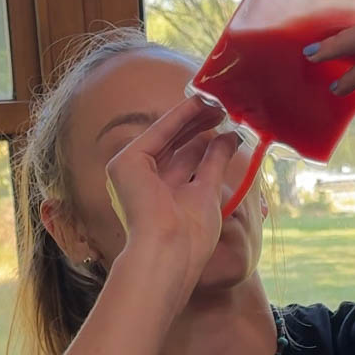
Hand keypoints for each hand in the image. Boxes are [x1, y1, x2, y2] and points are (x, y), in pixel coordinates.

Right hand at [105, 96, 239, 299]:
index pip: (183, 160)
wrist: (169, 252)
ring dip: (193, 116)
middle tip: (224, 108)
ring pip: (168, 136)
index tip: (225, 125)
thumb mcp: (208, 192)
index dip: (203, 141)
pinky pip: (159, 133)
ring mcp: (131, 172)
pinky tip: (201, 103)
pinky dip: (181, 117)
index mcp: (159, 197)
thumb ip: (215, 162)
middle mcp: (142, 183)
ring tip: (217, 101)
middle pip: (175, 145)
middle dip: (199, 126)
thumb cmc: (190, 238)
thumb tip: (229, 137)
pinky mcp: (125, 163)